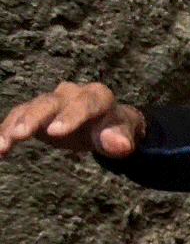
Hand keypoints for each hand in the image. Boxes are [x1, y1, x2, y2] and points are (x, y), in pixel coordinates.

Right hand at [0, 81, 147, 159]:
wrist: (107, 124)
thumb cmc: (117, 128)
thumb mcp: (124, 133)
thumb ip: (121, 137)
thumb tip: (119, 144)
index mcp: (97, 96)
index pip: (84, 104)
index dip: (70, 116)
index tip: (56, 132)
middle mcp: (71, 94)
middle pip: (49, 103)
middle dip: (34, 118)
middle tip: (20, 134)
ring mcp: (51, 101)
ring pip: (29, 109)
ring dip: (13, 126)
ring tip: (2, 145)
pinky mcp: (37, 112)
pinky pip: (18, 118)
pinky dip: (7, 132)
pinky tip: (0, 149)